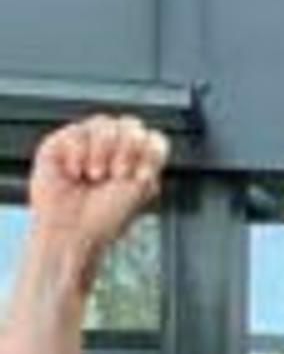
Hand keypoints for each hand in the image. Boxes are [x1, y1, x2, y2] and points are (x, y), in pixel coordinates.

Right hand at [24, 113, 166, 286]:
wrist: (73, 231)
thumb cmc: (106, 217)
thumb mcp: (143, 187)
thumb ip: (154, 156)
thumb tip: (153, 137)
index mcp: (135, 159)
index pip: (151, 136)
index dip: (149, 152)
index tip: (140, 177)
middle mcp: (112, 148)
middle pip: (131, 124)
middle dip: (127, 151)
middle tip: (117, 175)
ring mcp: (86, 143)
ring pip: (105, 122)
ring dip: (103, 152)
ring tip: (94, 176)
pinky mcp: (60, 143)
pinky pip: (77, 131)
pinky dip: (79, 155)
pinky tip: (75, 173)